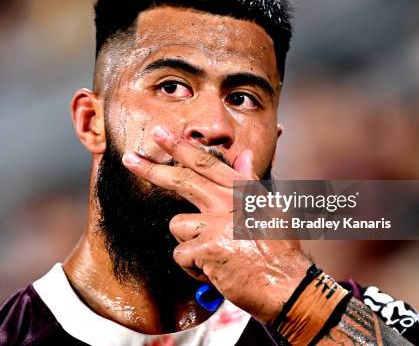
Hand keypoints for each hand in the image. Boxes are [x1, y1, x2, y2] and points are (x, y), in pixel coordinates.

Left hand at [122, 125, 310, 323]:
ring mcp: (218, 224)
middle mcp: (228, 202)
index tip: (160, 134)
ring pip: (178, 225)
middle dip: (152, 169)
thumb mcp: (270, 209)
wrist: (288, 285)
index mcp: (242, 190)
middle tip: (130, 158)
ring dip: (189, 243)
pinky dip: (193, 268)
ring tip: (213, 255)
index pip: (206, 163)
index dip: (180, 147)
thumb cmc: (279, 250)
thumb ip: (250, 182)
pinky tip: (214, 271)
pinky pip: (181, 255)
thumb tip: (242, 156)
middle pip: (182, 180)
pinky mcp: (207, 249)